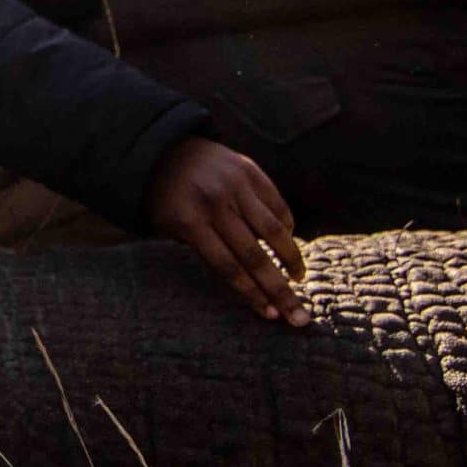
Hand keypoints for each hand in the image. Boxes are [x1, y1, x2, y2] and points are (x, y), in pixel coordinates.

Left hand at [145, 137, 308, 325]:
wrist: (166, 150)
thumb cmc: (167, 200)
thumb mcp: (170, 230)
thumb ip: (203, 255)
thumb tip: (247, 291)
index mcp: (190, 222)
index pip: (228, 267)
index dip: (252, 294)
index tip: (271, 316)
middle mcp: (215, 204)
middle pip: (255, 255)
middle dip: (280, 290)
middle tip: (299, 317)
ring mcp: (235, 185)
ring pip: (274, 230)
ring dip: (291, 259)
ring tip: (299, 278)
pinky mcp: (251, 171)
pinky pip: (277, 205)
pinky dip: (286, 228)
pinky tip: (288, 245)